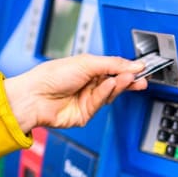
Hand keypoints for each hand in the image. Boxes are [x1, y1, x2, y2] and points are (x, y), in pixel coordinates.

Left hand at [3, 54, 146, 132]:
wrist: (34, 97)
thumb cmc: (50, 76)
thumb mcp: (86, 62)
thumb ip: (113, 64)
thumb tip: (134, 65)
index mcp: (87, 69)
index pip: (113, 68)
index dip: (127, 68)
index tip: (142, 67)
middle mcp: (88, 84)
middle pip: (115, 83)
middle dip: (129, 80)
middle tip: (142, 78)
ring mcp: (86, 99)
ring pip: (110, 93)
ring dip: (119, 84)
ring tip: (127, 78)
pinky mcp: (85, 114)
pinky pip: (101, 103)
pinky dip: (106, 93)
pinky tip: (110, 84)